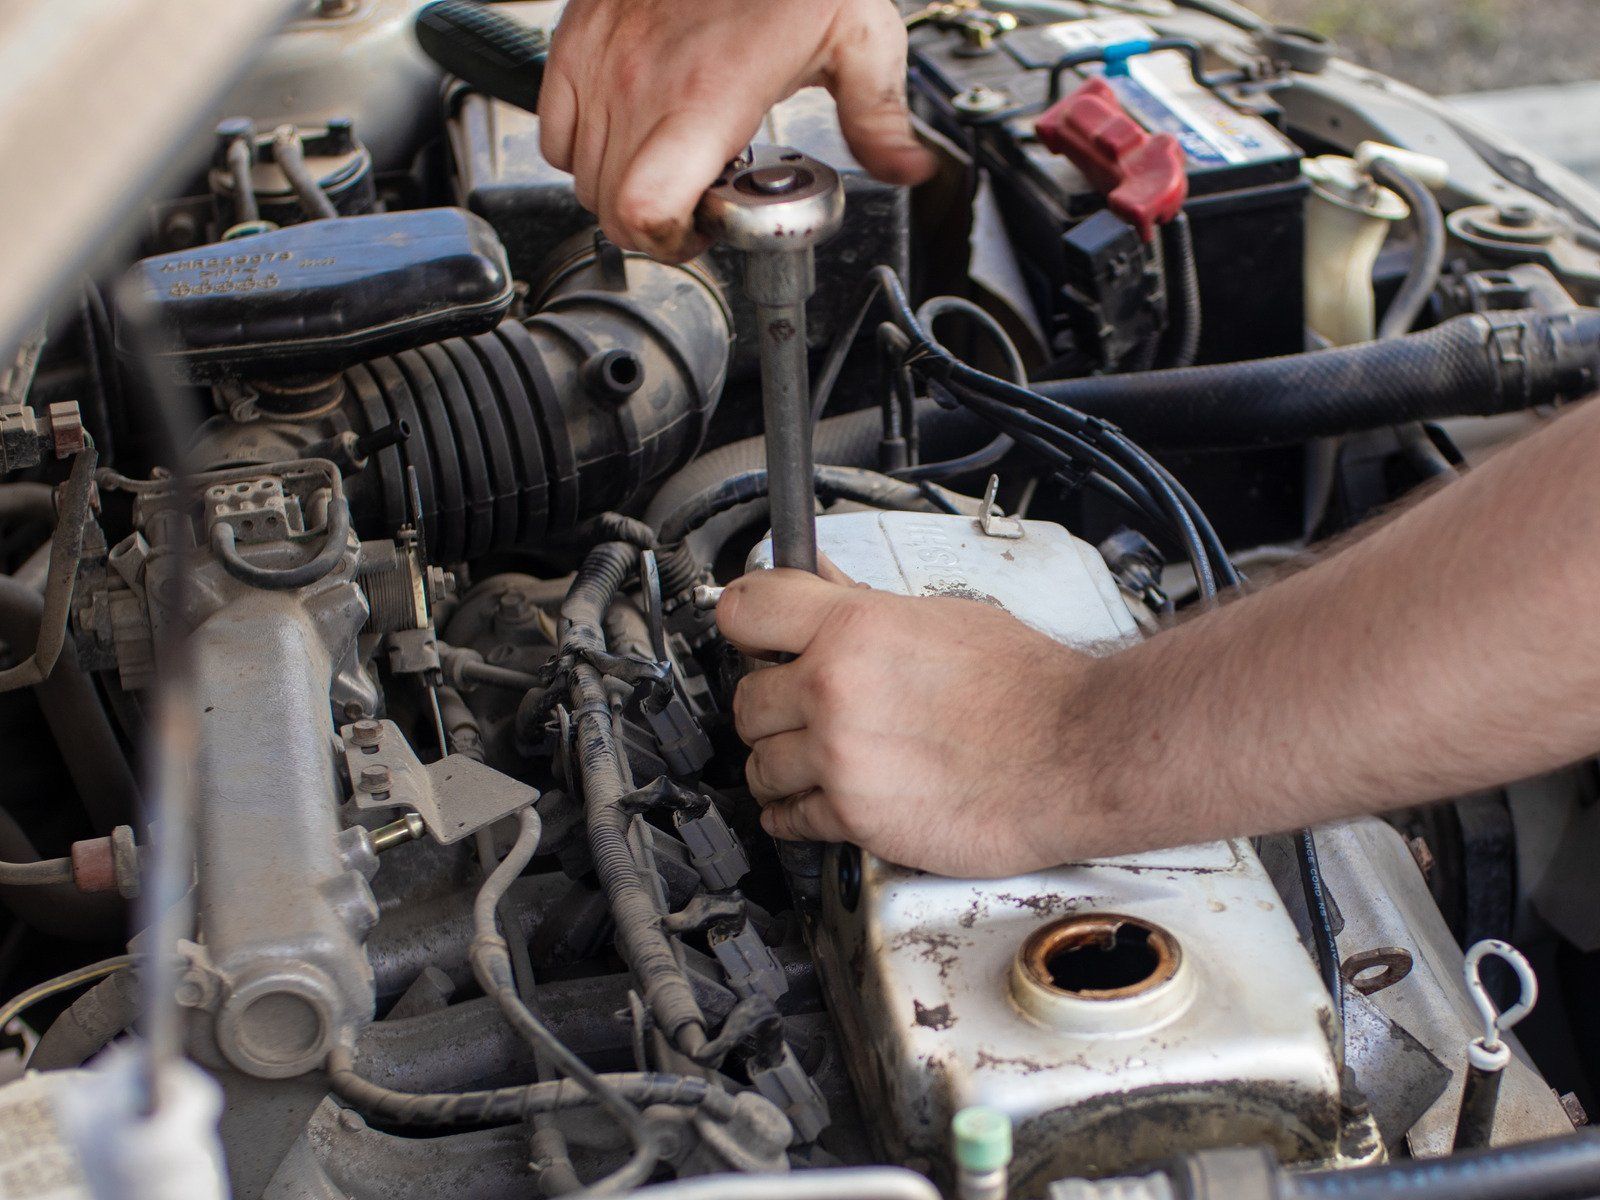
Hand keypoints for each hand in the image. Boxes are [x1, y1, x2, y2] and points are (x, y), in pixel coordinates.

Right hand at [539, 0, 934, 260]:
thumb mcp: (858, 37)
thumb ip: (878, 116)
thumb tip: (908, 170)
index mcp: (707, 95)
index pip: (644, 209)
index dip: (670, 241)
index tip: (705, 229)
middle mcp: (641, 84)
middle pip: (611, 208)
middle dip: (653, 225)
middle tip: (695, 204)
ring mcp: (601, 63)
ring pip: (580, 178)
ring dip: (621, 191)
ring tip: (670, 167)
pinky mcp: (576, 42)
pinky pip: (554, 134)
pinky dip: (583, 151)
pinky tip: (631, 135)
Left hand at [715, 565, 1115, 877]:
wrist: (1078, 752)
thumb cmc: (1030, 687)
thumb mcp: (946, 617)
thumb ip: (869, 606)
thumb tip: (824, 584)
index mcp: (855, 627)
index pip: (744, 610)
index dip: (745, 623)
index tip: (752, 637)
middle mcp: (835, 689)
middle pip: (744, 699)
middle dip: (769, 706)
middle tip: (796, 708)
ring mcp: (839, 756)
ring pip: (757, 766)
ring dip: (780, 764)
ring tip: (812, 759)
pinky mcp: (854, 816)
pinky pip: (787, 819)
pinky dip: (794, 815)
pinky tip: (812, 803)